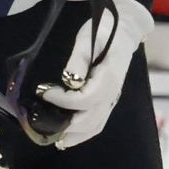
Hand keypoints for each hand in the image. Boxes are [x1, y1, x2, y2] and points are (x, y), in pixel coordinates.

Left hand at [35, 0, 152, 149]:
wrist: (126, 29)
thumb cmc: (105, 30)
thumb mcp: (88, 38)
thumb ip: (79, 59)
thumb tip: (68, 80)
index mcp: (109, 77)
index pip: (86, 99)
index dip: (63, 101)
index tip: (44, 93)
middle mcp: (113, 93)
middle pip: (91, 119)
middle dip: (66, 125)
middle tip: (42, 120)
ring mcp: (112, 98)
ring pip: (96, 125)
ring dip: (75, 135)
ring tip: (53, 138)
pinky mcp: (109, 100)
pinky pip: (98, 122)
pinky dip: (83, 132)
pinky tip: (68, 135)